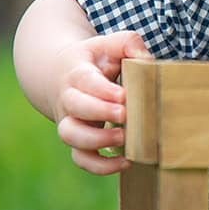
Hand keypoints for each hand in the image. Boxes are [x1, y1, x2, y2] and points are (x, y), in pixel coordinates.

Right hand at [55, 30, 150, 175]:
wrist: (63, 76)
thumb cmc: (95, 60)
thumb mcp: (108, 44)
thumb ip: (128, 43)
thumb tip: (145, 58)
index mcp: (76, 73)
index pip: (84, 81)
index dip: (102, 90)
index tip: (124, 96)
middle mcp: (68, 99)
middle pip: (74, 107)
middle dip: (99, 112)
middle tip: (125, 114)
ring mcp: (70, 122)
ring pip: (71, 136)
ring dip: (97, 140)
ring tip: (124, 138)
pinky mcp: (78, 142)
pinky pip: (81, 159)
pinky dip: (100, 166)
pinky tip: (125, 162)